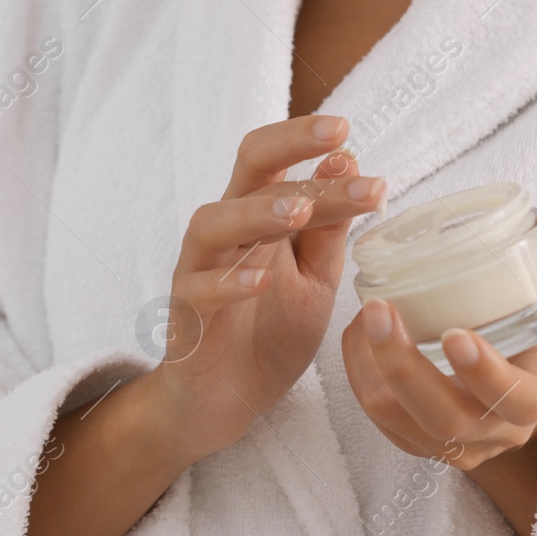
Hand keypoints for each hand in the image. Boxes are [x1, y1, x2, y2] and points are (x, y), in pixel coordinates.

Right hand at [145, 115, 386, 465]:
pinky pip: (200, 290)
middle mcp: (225, 232)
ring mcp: (199, 271)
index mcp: (258, 216)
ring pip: (215, 224)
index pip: (278, 161)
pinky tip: (260, 280)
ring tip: (301, 210)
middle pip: (246, 170)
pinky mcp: (186, 316)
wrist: (226, 400)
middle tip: (334, 139)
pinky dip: (229, 282)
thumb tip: (348, 161)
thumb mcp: (314, 276)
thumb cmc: (269, 330)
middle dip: (288, 147)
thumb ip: (328, 227)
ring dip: (257, 212)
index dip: (309, 143)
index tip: (349, 135)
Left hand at [341, 220, 536, 535]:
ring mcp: (447, 445)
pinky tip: (357, 334)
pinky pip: (373, 415)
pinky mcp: (411, 442)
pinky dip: (358, 371)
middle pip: (441, 415)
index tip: (454, 333)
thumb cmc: (533, 347)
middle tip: (377, 308)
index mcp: (530, 401)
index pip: (510, 397)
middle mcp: (489, 434)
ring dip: (369, 362)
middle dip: (402, 363)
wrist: (511, 400)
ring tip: (365, 312)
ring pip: (395, 416)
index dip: (483, 372)